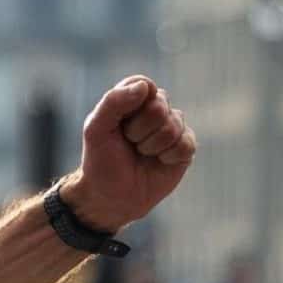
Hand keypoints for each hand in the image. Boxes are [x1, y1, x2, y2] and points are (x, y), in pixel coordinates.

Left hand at [62, 77, 195, 231]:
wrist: (110, 196)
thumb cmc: (101, 160)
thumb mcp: (96, 130)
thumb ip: (114, 102)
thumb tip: (145, 87)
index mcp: (134, 99)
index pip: (144, 85)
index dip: (132, 106)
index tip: (119, 124)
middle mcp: (156, 109)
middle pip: (159, 106)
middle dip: (138, 130)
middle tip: (129, 143)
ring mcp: (173, 128)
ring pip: (173, 126)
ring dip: (151, 146)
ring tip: (141, 154)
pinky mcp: (185, 147)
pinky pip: (186, 144)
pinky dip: (167, 157)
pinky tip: (158, 163)